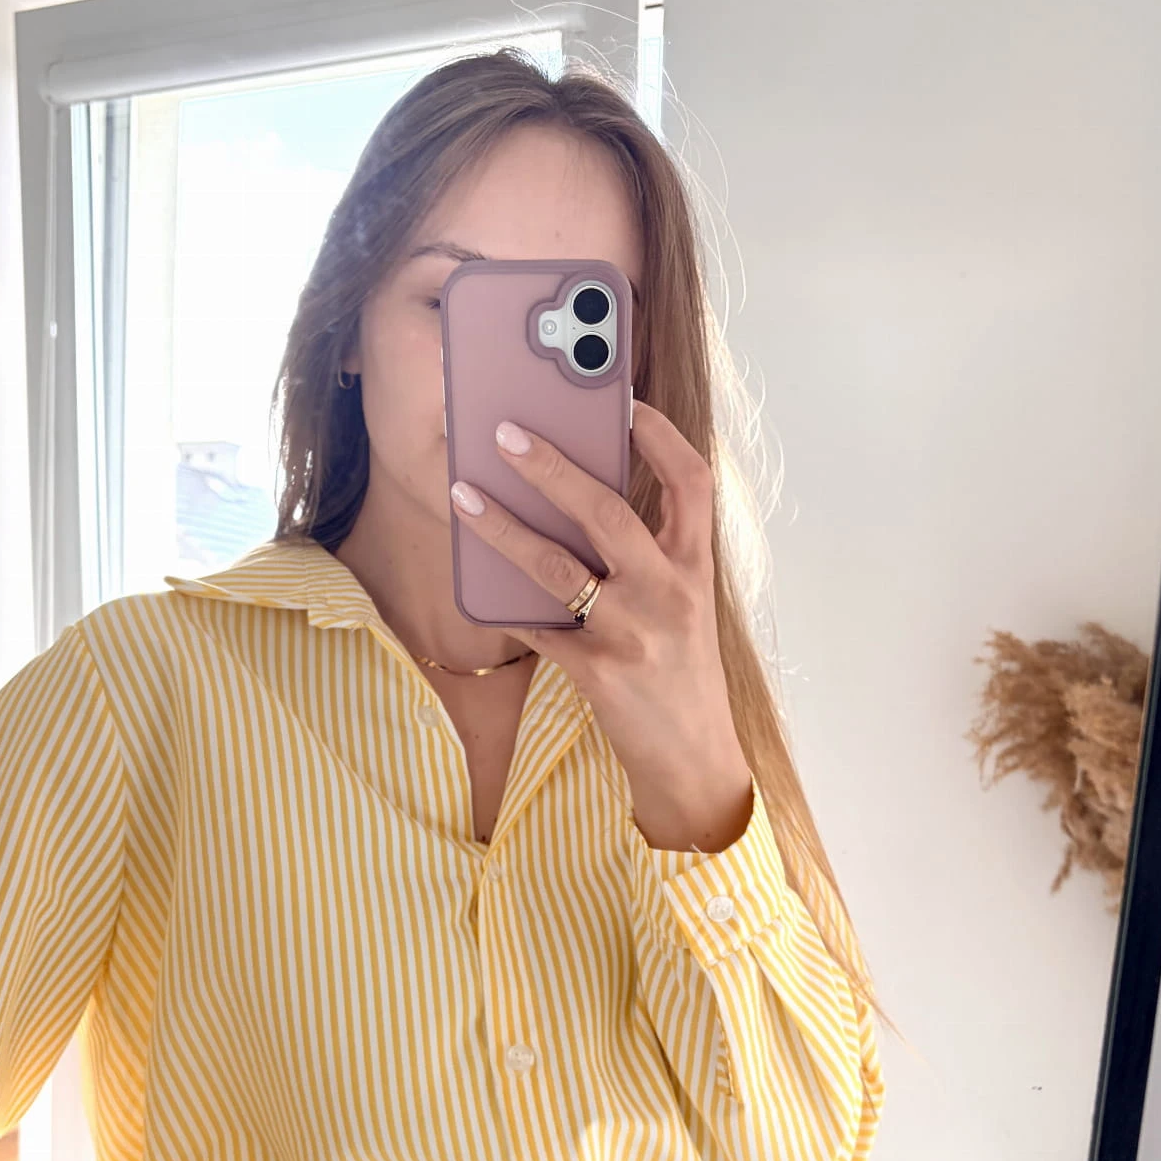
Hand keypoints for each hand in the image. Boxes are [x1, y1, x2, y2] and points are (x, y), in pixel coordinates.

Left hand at [450, 401, 754, 852]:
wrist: (694, 759)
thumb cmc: (682, 673)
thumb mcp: (685, 606)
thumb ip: (650, 556)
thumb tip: (579, 498)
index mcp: (696, 566)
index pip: (690, 481)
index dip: (659, 435)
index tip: (624, 401)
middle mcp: (669, 591)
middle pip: (607, 510)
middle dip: (551, 466)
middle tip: (504, 433)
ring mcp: (633, 632)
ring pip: (555, 566)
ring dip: (503, 527)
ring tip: (463, 495)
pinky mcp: (599, 672)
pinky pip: (538, 629)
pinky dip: (508, 608)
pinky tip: (480, 587)